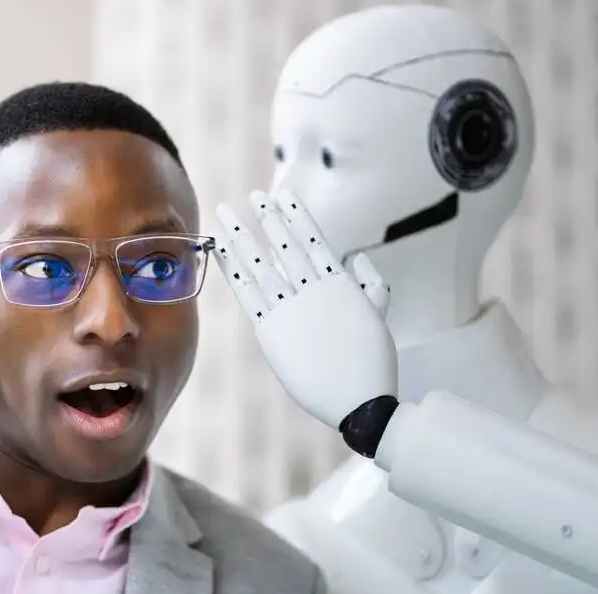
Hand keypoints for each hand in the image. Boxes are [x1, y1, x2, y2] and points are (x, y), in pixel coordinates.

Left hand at [212, 189, 397, 429]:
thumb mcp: (378, 318)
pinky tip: (219, 250)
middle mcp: (314, 290)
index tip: (282, 196)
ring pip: (260, 263)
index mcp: (339, 284)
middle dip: (266, 218)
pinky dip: (231, 268)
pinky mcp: (272, 330)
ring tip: (226, 213)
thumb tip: (357, 258)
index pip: (312, 240)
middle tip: (251, 195)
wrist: (360, 402)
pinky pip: (246, 292)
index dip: (295, 216)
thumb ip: (372, 286)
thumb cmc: (372, 364)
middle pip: (284, 246)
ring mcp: (292, 309)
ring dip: (241, 235)